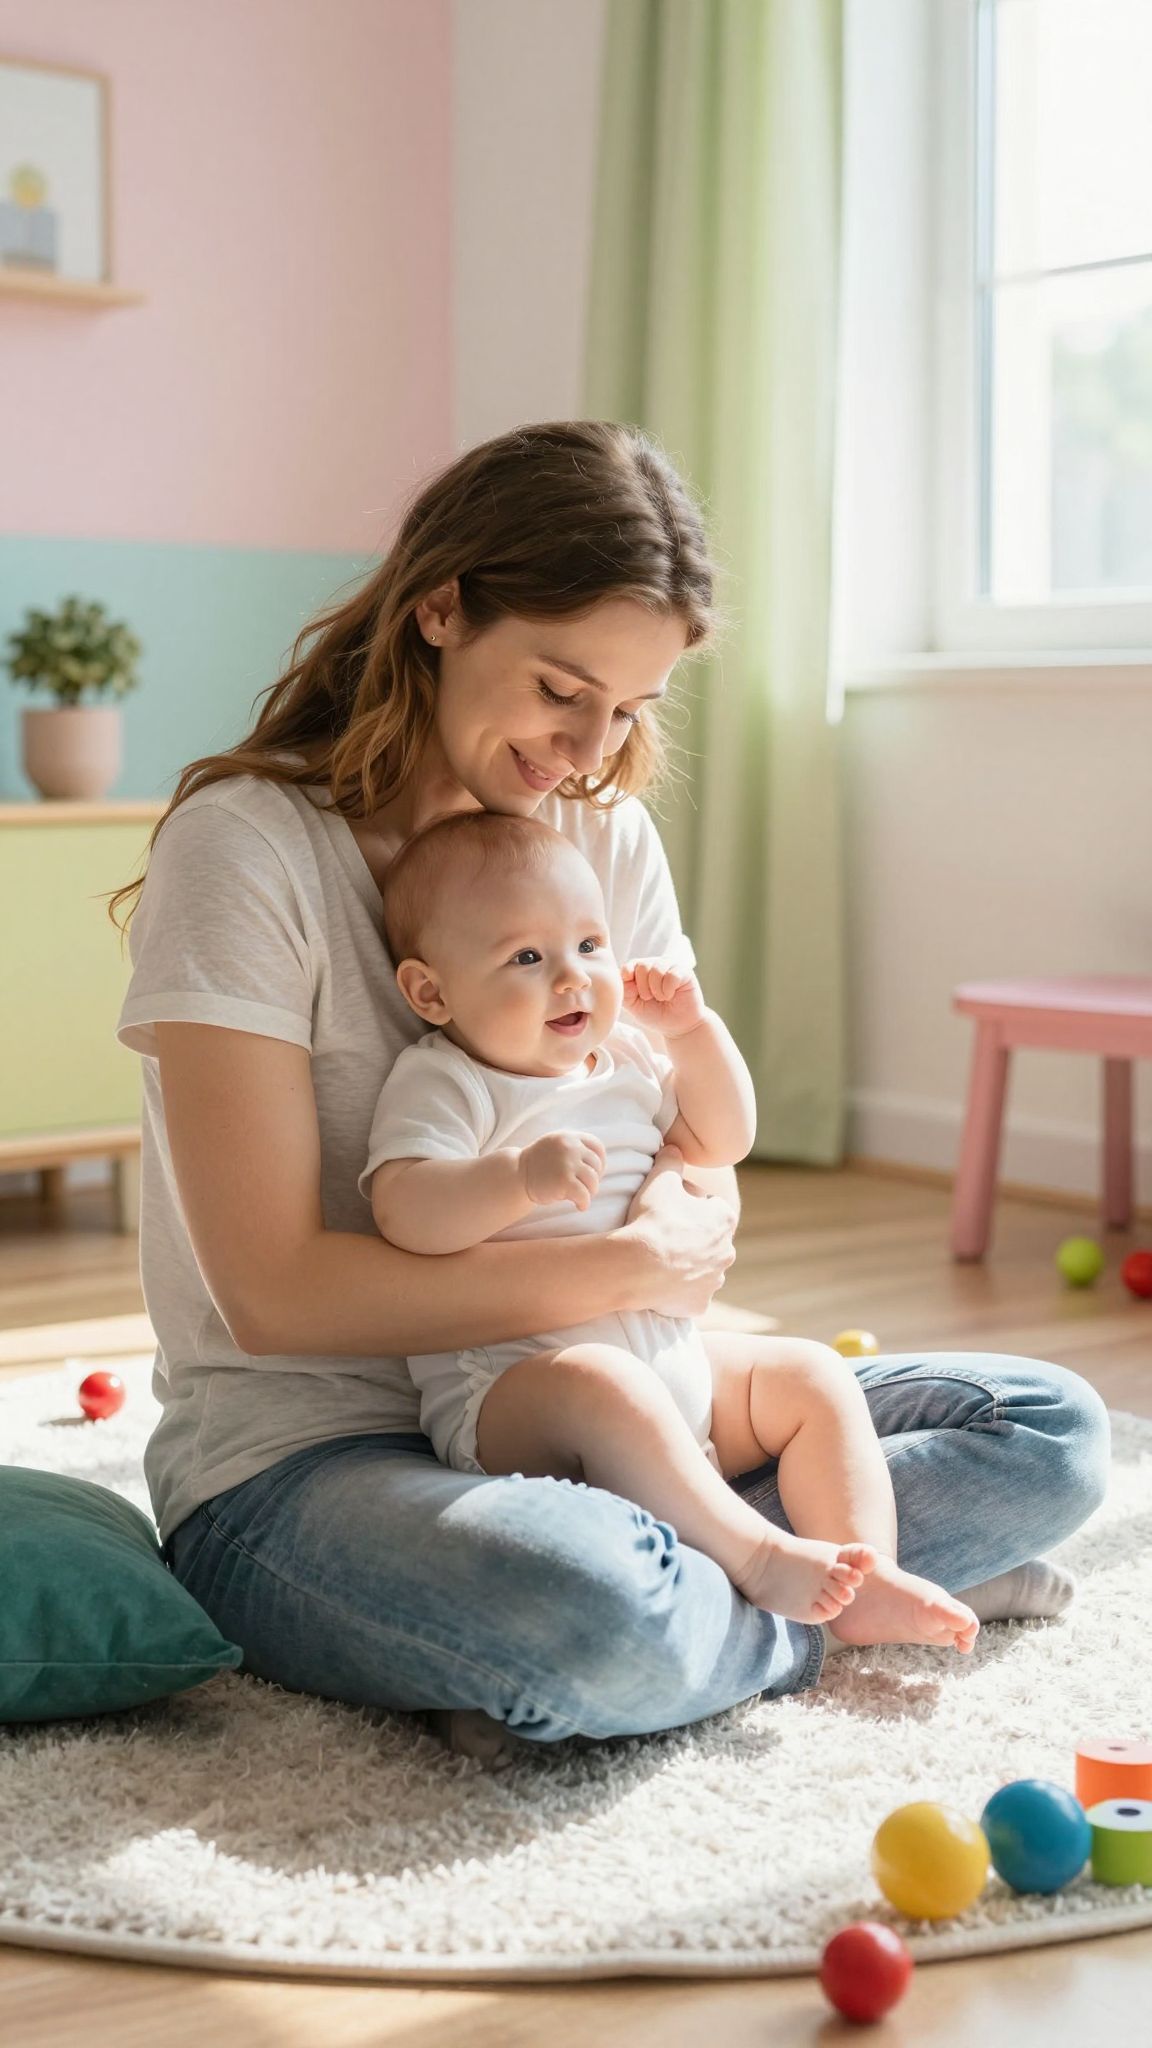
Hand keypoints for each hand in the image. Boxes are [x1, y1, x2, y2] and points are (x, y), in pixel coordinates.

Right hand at [519, 1131, 605, 1210]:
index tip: (594, 1173)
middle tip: (584, 1188)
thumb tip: (600, 1163)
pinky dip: (584, 1203)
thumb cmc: (539, 1166)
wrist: (517, 1176)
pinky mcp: (564, 1181)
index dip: (600, 1162)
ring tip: (580, 1196)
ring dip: (590, 1192)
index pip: (597, 1146)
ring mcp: (567, 1163)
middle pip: (596, 1165)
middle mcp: (570, 1146)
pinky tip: (579, 1206)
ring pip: (593, 1181)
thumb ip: (575, 1147)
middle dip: (593, 1179)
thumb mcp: (556, 1146)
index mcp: (569, 1137)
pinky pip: (584, 1195)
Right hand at [618, 1144, 735, 1315]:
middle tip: (664, 1234)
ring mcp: (714, 1280)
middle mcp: (727, 1251)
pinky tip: (663, 1284)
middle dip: (692, 1237)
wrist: (637, 1266)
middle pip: (710, 1240)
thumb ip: (670, 1159)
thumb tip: (673, 1147)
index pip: (711, 1207)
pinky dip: (681, 1290)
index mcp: (724, 1219)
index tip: (671, 1208)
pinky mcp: (699, 1304)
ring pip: (704, 1269)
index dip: (690, 1205)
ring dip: (689, 1264)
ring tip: (662, 1260)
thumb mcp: (660, 1179)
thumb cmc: (652, 1220)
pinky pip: (691, 1295)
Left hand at [621, 958, 706, 1038]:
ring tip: (662, 998)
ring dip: (657, 990)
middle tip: (650, 998)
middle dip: (643, 987)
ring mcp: (670, 966)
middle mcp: (655, 965)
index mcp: (640, 971)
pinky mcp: (685, 971)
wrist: (678, 1027)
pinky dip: (668, 989)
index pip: (629, 964)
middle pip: (642, 965)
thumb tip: (624, 976)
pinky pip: (672, 975)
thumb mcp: (634, 1006)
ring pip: (657, 969)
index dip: (628, 975)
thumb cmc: (655, 1015)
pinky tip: (671, 995)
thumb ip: (625, 991)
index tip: (633, 991)